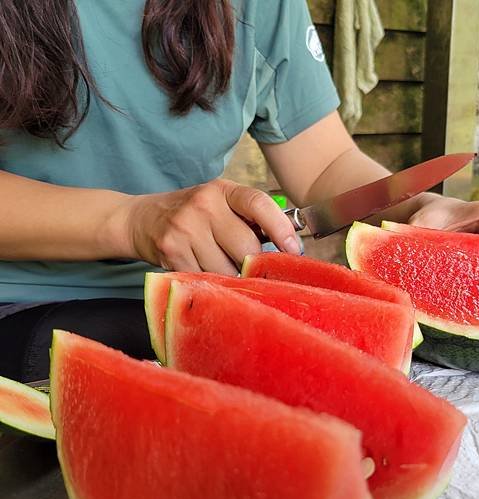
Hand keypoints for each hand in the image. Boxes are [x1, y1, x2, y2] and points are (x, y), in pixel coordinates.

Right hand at [122, 179, 299, 273]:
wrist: (140, 220)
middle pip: (246, 248)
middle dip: (251, 264)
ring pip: (226, 270)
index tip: (294, 250)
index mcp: (223, 191)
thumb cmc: (192, 215)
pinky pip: (204, 279)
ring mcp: (185, 228)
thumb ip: (249, 219)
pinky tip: (200, 268)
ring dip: (228, 276)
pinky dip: (208, 282)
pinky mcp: (171, 252)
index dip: (280, 229)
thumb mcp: (220, 204)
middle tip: (245, 265)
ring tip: (215, 263)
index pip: (259, 204)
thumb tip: (290, 244)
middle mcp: (204, 205)